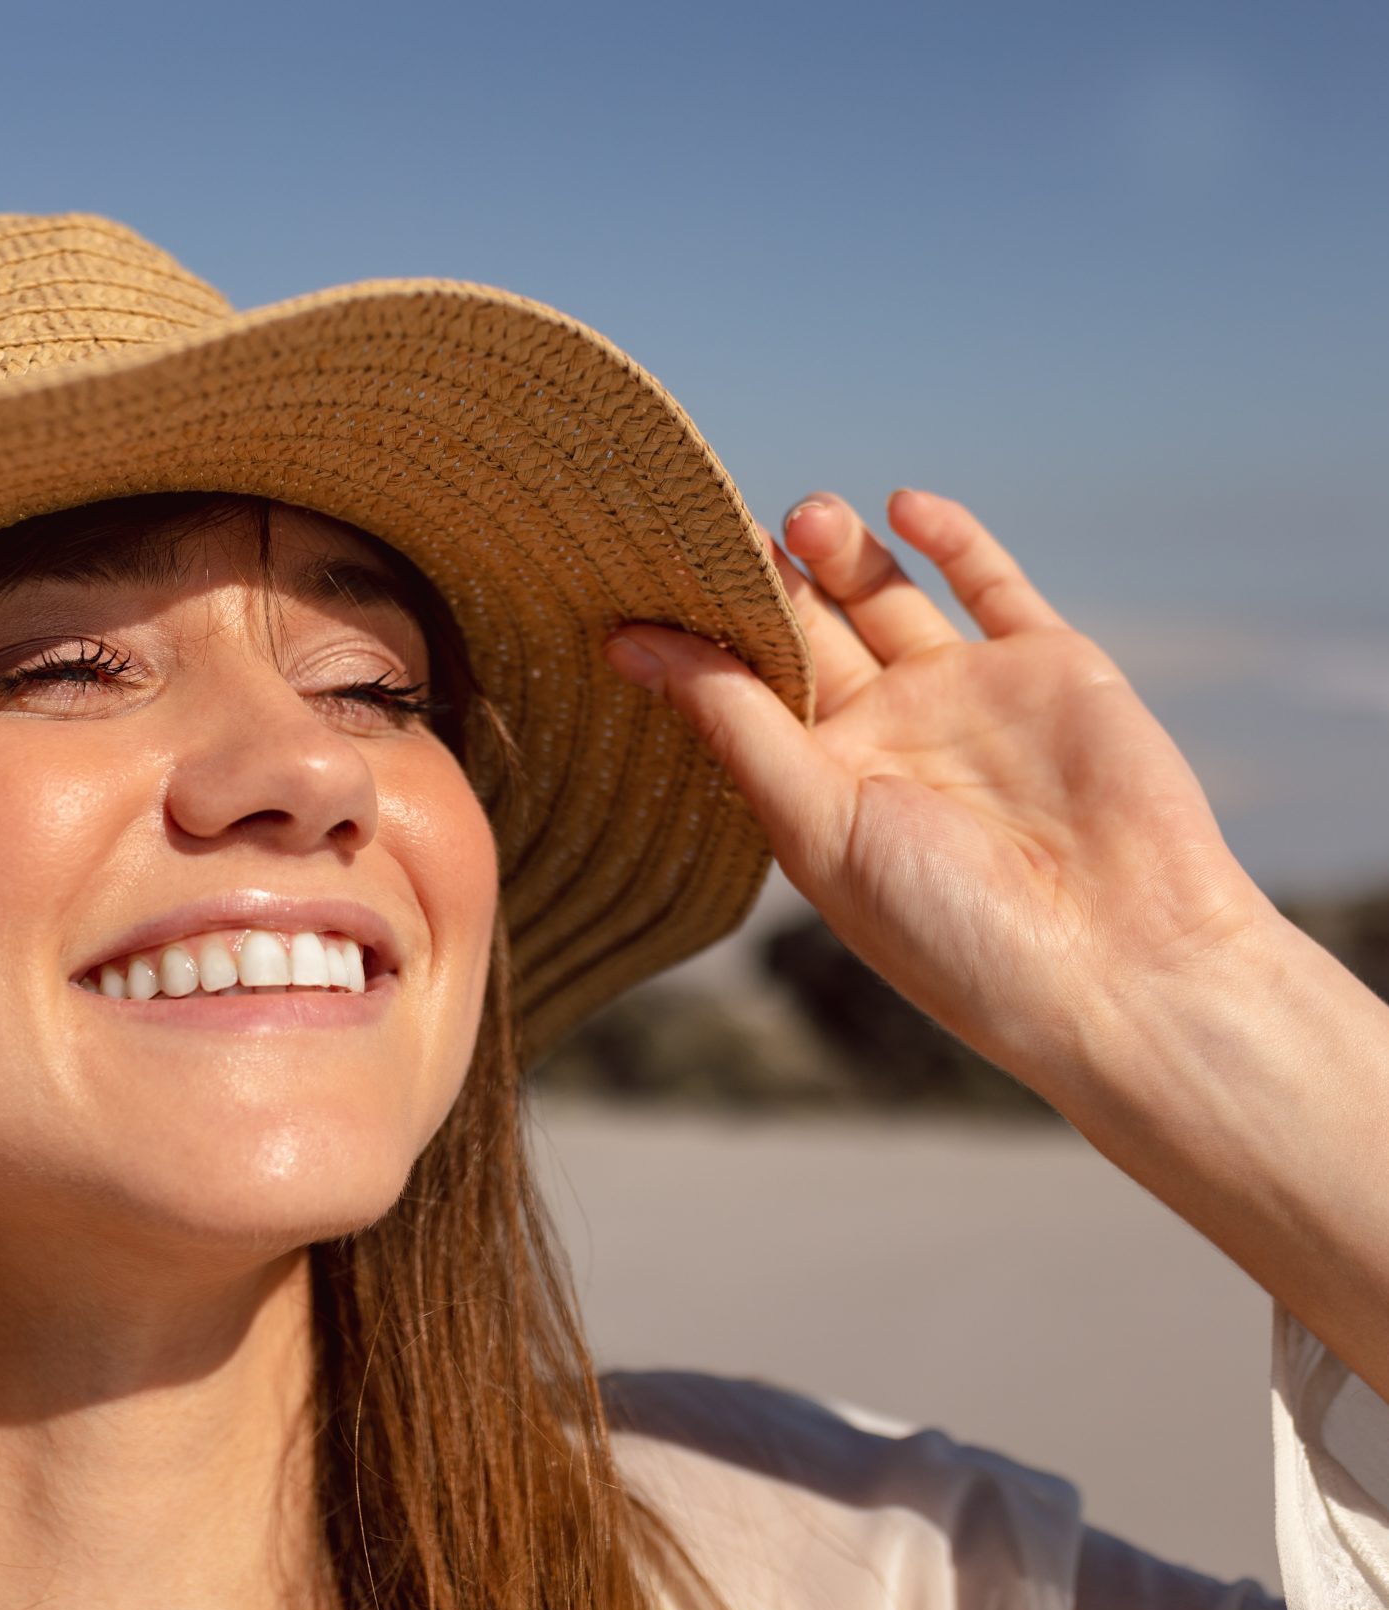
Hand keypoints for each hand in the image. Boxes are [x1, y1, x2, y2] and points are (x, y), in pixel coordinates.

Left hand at [603, 488, 1271, 1100]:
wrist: (1119, 964)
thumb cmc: (948, 927)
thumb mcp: (817, 824)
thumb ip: (736, 723)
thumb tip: (628, 644)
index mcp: (819, 785)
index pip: (742, 686)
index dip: (698, 631)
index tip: (637, 572)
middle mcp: (887, 735)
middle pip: (807, 628)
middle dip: (765, 576)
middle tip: (719, 523)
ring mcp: (966, 695)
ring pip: (885, 594)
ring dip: (841, 550)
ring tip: (803, 517)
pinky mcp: (1049, 665)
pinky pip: (990, 582)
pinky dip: (948, 538)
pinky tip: (900, 506)